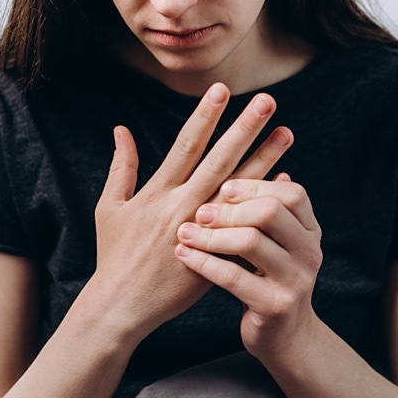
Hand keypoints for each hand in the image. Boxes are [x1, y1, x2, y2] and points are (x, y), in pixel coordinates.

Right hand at [91, 84, 292, 341]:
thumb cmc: (115, 256)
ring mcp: (202, 231)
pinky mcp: (216, 255)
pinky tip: (287, 183)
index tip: (222, 89)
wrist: (122, 307)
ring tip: (287, 133)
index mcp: (157, 193)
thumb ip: (121, 168)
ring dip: (265, 159)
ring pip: (239, 188)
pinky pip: (248, 223)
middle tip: (268, 101)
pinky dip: (265, 201)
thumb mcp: (110, 209)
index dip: (205, 116)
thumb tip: (120, 130)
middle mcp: (182, 207)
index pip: (186, 146)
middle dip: (244, 129)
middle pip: (220, 160)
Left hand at [173, 173, 323, 359]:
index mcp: (310, 231)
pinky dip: (204, 263)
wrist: (284, 337)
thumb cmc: (270, 280)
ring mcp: (295, 280)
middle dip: (229, 208)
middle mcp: (309, 252)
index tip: (223, 186)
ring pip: (250, 242)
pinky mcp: (275, 306)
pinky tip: (183, 255)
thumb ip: (272, 211)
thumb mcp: (277, 244)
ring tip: (185, 233)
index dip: (256, 185)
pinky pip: (234, 277)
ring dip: (211, 235)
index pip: (292, 194)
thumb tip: (272, 168)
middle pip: (271, 212)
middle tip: (199, 212)